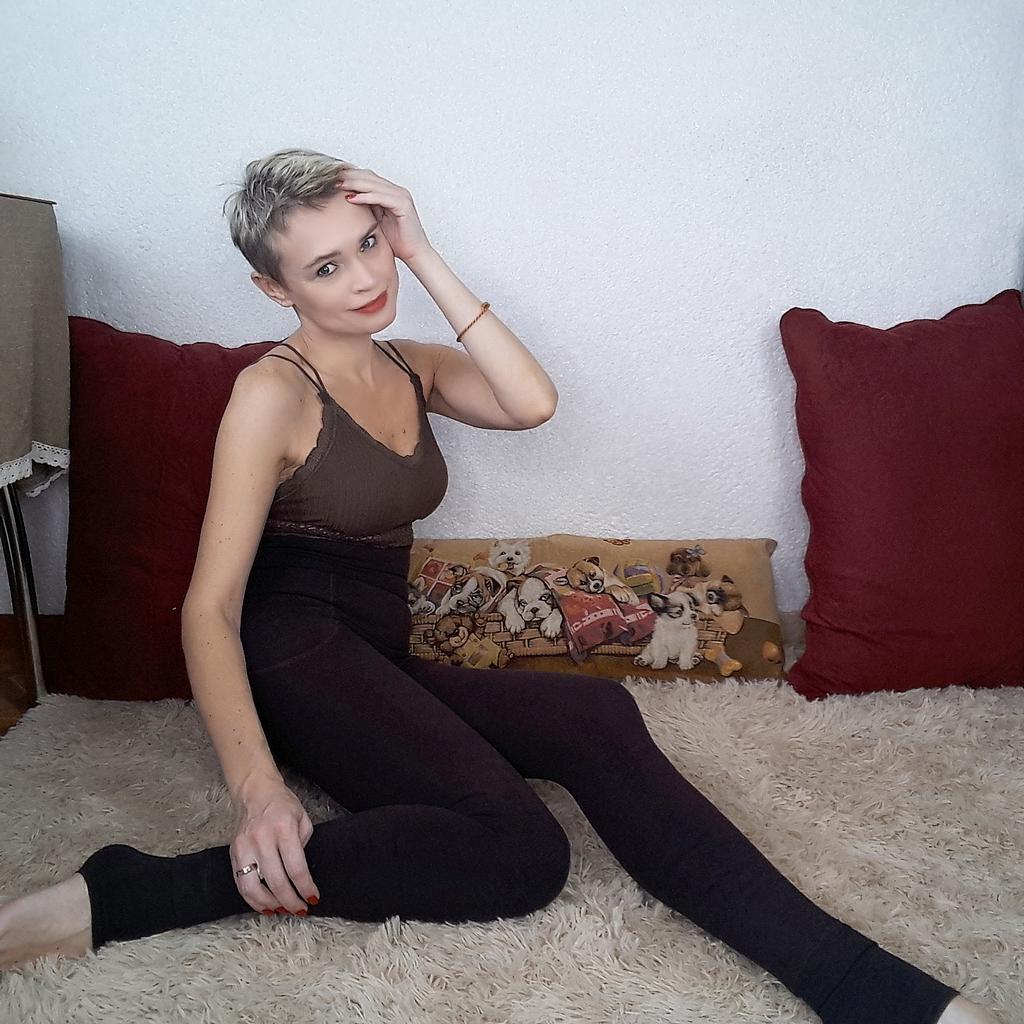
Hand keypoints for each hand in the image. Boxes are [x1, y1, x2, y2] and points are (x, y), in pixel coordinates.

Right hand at [229, 779, 320, 915]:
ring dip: (270, 904)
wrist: (255, 792)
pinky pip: (241, 884)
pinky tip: (265, 905)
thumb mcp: (302, 818)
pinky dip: (253, 899)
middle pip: (276, 881)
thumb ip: (303, 845)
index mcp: (284, 828)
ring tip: (283, 910)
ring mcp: (244, 847)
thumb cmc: (282, 805)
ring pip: (253, 888)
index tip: (313, 898)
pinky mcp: (233, 853)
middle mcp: (262, 838)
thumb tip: (300, 875)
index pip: (296, 867)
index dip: (305, 888)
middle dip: (290, 901)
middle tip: (300, 909)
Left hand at [336, 167, 433, 264]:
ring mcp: (401, 197)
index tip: (333, 179)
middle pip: (369, 177)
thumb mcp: (376, 221)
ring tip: (339, 185)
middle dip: (350, 177)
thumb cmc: (398, 241)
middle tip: (332, 179)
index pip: (368, 178)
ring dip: (355, 184)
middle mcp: (397, 191)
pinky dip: (366, 197)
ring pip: (374, 184)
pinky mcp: (403, 205)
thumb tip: (347, 201)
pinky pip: (381, 197)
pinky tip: (352, 198)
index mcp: (390, 193)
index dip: (351, 177)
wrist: (415, 254)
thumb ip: (367, 209)